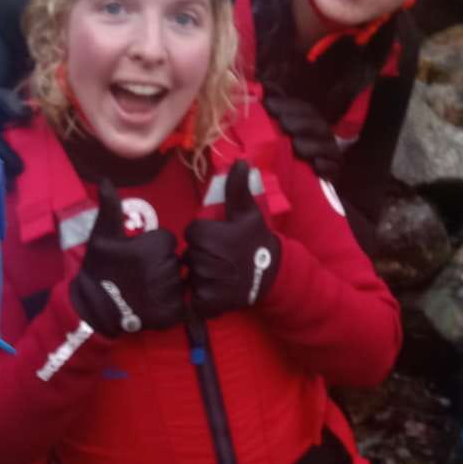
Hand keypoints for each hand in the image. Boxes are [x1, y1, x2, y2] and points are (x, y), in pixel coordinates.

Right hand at [70, 180, 185, 335]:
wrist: (94, 307)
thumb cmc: (99, 267)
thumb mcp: (103, 234)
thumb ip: (110, 207)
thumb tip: (105, 179)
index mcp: (152, 247)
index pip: (168, 242)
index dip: (154, 248)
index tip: (137, 257)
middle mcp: (163, 269)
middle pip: (175, 262)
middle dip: (161, 266)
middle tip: (140, 275)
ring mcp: (168, 293)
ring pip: (179, 282)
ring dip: (167, 286)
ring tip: (145, 290)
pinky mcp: (170, 313)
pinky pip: (182, 304)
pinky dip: (171, 305)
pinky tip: (152, 305)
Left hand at [184, 161, 281, 318]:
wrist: (273, 274)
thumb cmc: (257, 240)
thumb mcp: (248, 212)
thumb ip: (238, 188)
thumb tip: (240, 161)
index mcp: (208, 236)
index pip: (192, 232)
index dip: (205, 235)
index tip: (222, 238)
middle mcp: (204, 259)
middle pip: (189, 254)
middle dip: (203, 254)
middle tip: (223, 256)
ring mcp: (206, 282)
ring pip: (191, 274)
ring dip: (202, 274)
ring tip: (222, 272)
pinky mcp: (208, 302)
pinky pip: (194, 297)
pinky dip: (203, 295)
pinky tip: (219, 288)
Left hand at [263, 94, 341, 181]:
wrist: (291, 189)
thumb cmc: (281, 156)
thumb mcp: (275, 130)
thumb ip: (272, 108)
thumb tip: (263, 86)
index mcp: (306, 122)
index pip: (302, 108)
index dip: (287, 104)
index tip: (269, 105)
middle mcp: (320, 136)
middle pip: (316, 123)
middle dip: (300, 122)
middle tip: (283, 124)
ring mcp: (328, 154)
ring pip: (326, 145)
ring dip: (312, 144)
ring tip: (297, 145)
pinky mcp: (332, 174)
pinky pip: (334, 168)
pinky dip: (326, 166)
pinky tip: (316, 165)